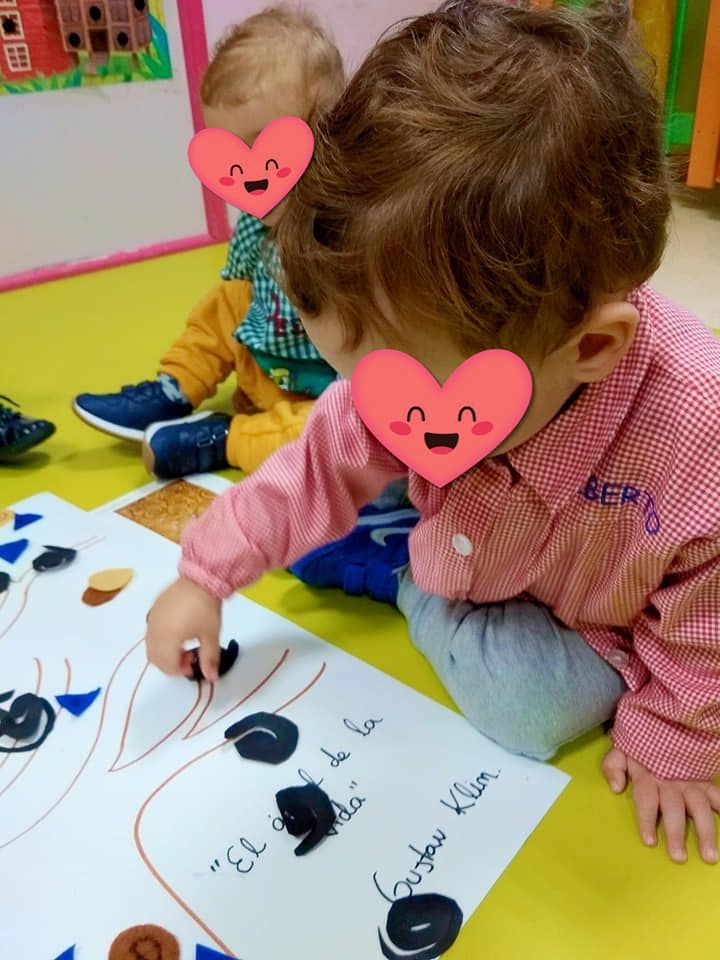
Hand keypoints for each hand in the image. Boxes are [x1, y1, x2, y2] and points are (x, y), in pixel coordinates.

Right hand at [145, 577, 221, 681]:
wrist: (201, 579)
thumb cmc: (206, 609)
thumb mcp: (211, 636)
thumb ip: (209, 659)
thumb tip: (211, 678)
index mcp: (168, 639)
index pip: (167, 665)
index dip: (180, 670)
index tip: (194, 662)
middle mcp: (154, 631)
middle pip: (155, 658)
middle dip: (170, 663)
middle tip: (188, 656)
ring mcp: (152, 620)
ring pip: (151, 646)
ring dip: (164, 652)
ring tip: (183, 644)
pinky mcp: (153, 610)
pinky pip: (151, 632)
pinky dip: (160, 639)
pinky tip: (177, 630)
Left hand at [602, 746, 719, 863]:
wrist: (663, 718)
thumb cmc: (641, 743)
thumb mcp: (620, 750)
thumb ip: (613, 766)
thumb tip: (616, 787)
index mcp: (648, 776)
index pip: (646, 800)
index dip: (647, 820)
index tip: (649, 841)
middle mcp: (670, 781)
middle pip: (673, 809)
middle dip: (676, 833)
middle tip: (679, 857)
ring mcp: (690, 781)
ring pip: (699, 808)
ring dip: (705, 832)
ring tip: (710, 855)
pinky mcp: (704, 779)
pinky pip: (717, 794)